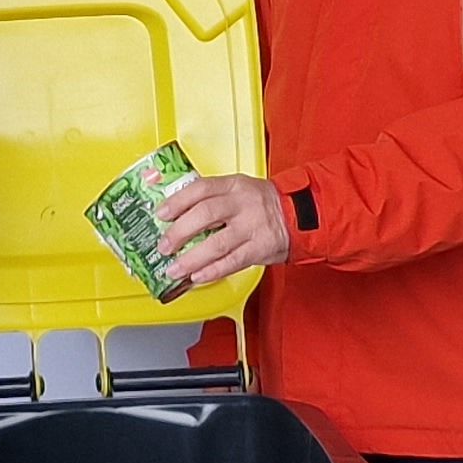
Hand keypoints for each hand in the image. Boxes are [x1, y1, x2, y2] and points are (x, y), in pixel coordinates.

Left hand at [158, 172, 292, 290]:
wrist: (301, 215)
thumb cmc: (263, 204)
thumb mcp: (239, 190)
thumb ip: (212, 199)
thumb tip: (175, 215)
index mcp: (234, 185)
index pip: (200, 189)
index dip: (177, 201)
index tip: (160, 214)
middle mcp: (243, 204)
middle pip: (205, 215)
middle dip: (179, 233)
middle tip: (164, 246)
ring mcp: (253, 227)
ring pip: (217, 243)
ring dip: (191, 259)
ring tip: (174, 269)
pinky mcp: (261, 248)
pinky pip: (233, 262)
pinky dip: (212, 271)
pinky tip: (197, 277)